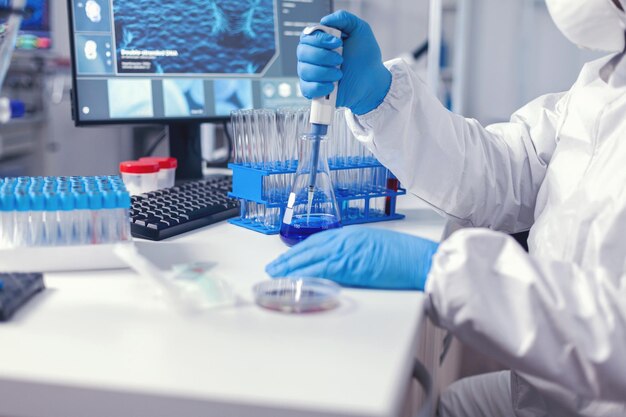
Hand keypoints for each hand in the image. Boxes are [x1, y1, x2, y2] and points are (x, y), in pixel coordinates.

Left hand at [266, 227, 438, 289]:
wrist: (421, 260)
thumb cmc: (405, 256)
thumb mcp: (375, 246)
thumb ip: (355, 251)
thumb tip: (341, 263)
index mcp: (352, 233)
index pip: (318, 240)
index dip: (300, 250)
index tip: (287, 257)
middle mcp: (346, 238)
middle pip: (309, 248)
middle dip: (289, 259)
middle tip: (273, 268)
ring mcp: (347, 251)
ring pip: (310, 259)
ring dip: (291, 268)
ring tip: (276, 276)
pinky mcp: (350, 266)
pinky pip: (321, 270)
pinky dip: (305, 276)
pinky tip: (294, 281)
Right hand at [297, 10, 391, 115]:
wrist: (372, 80)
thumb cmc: (365, 56)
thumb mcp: (360, 30)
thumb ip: (344, 19)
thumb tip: (324, 21)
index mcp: (319, 41)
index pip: (307, 36)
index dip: (320, 40)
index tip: (338, 43)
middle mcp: (311, 56)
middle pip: (302, 52)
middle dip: (323, 56)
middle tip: (341, 59)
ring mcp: (311, 74)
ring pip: (305, 71)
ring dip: (325, 72)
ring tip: (340, 74)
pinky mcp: (313, 90)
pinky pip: (307, 89)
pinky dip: (320, 87)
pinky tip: (333, 86)